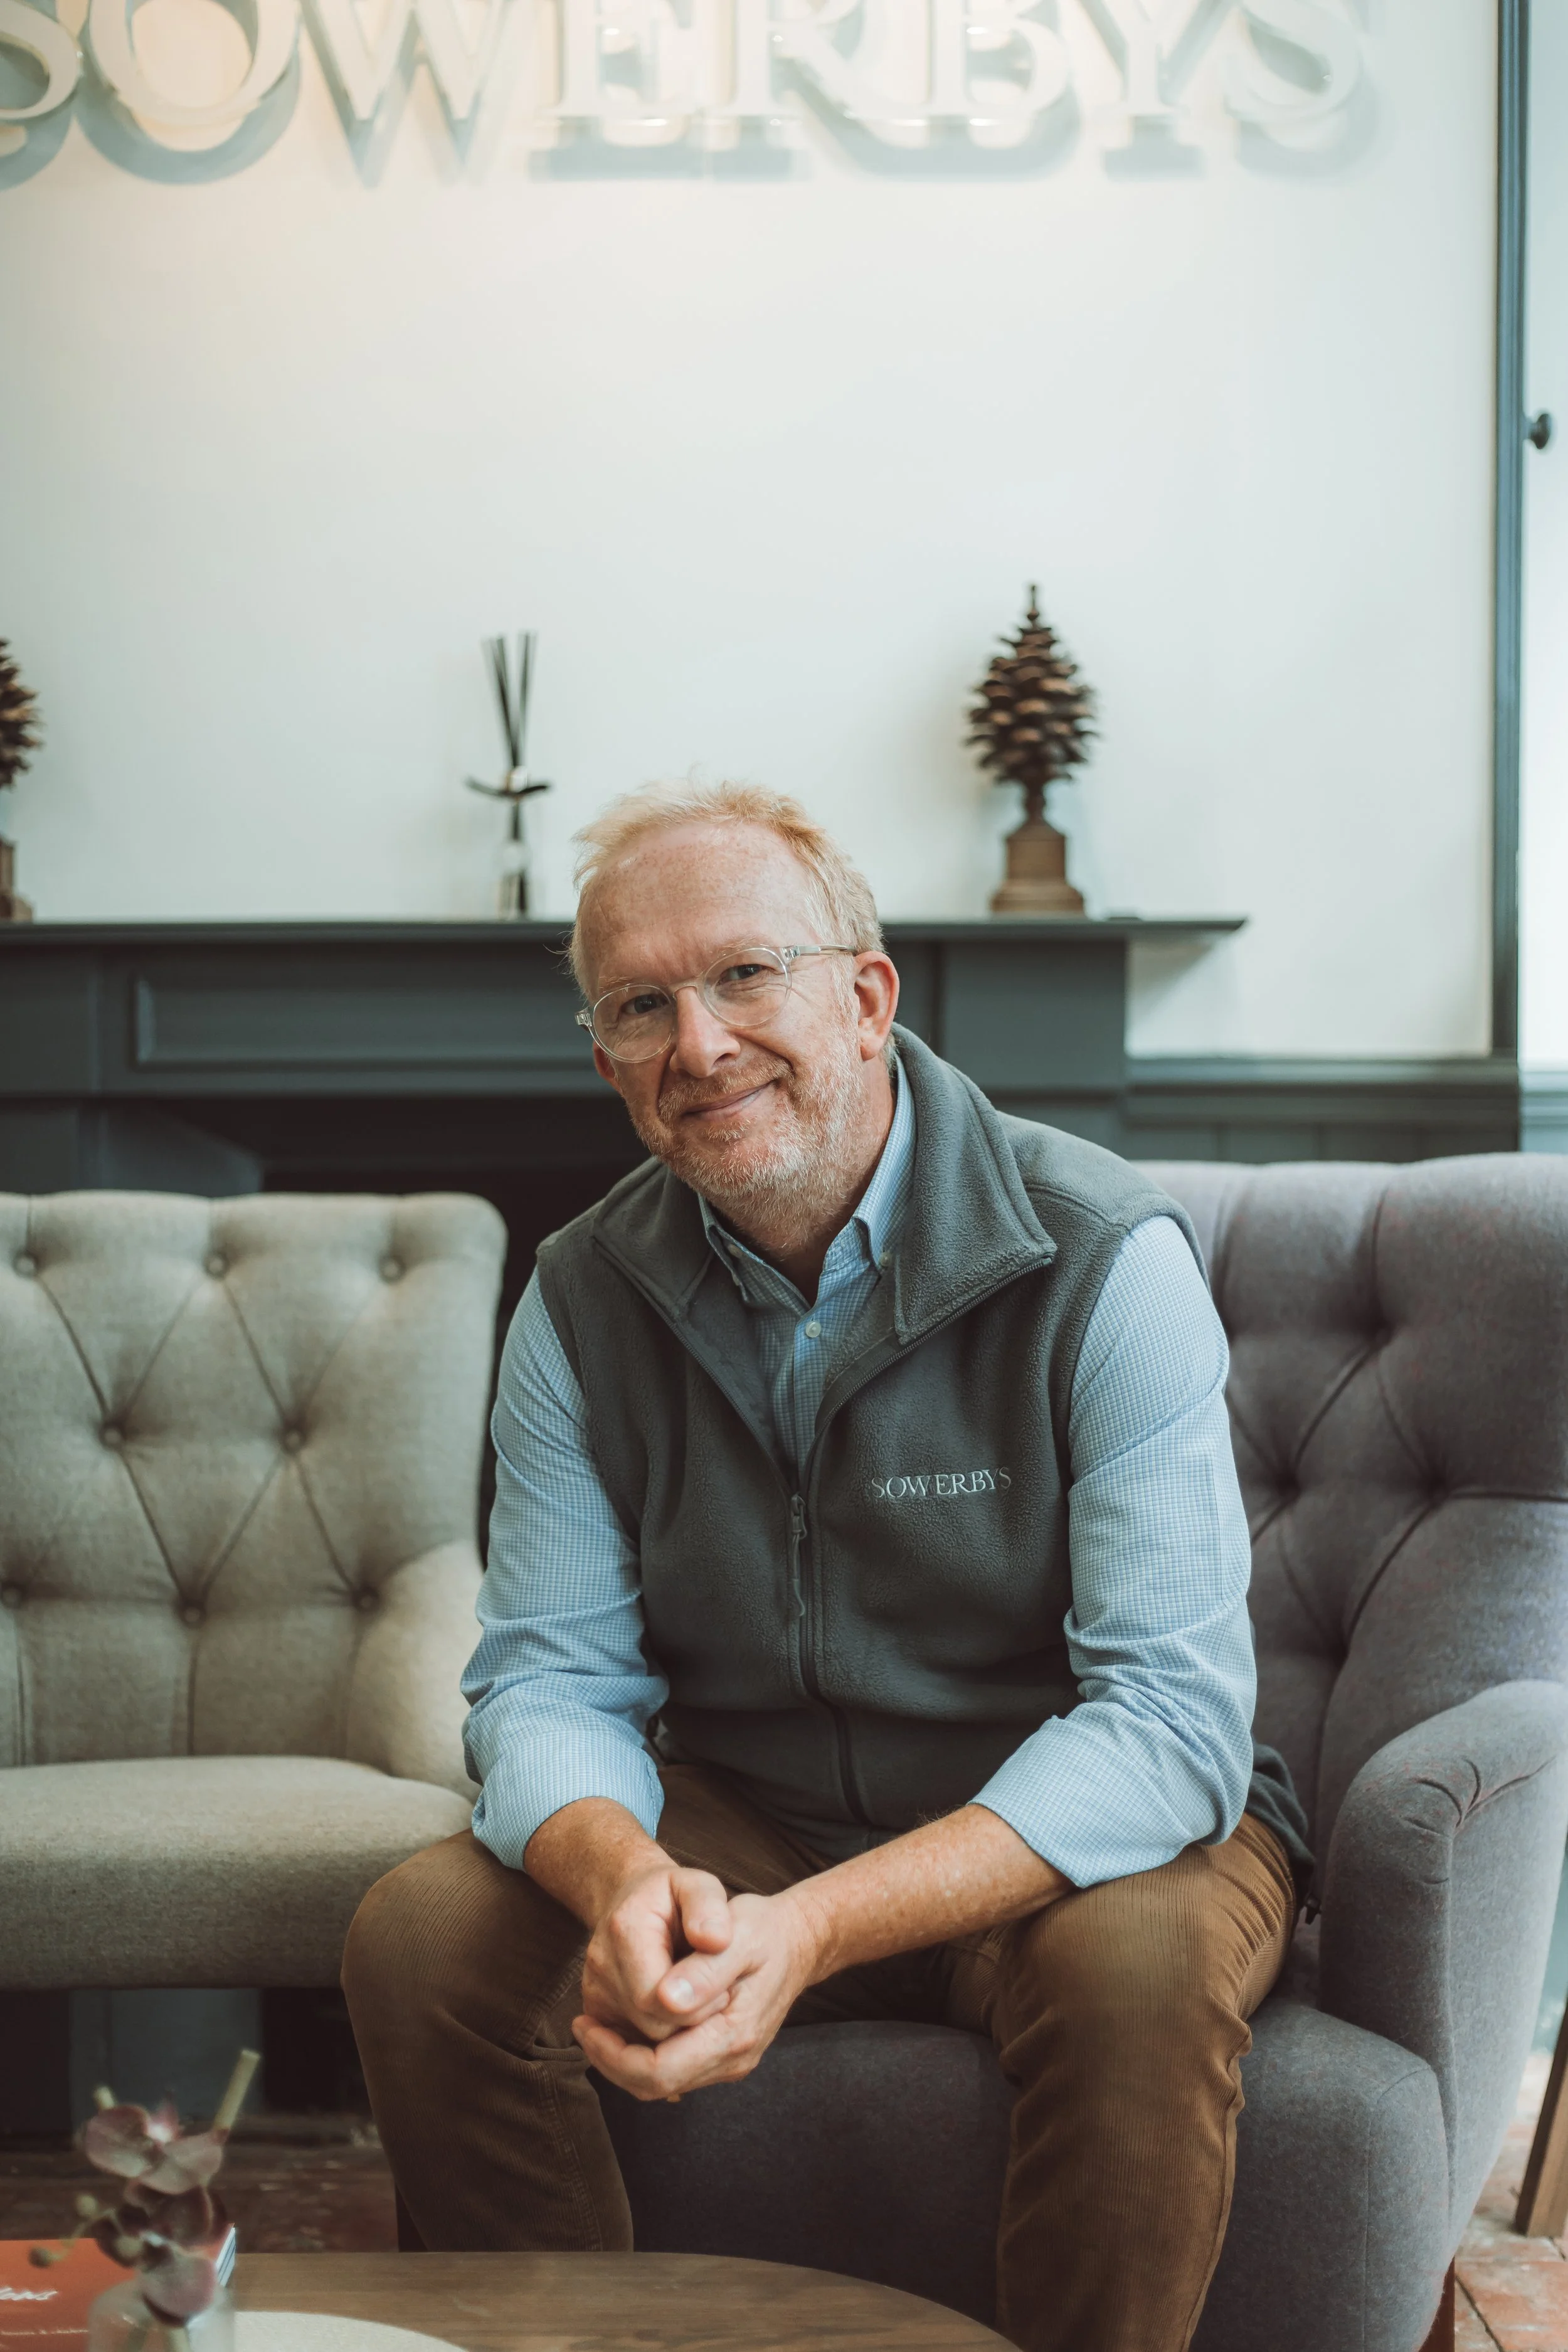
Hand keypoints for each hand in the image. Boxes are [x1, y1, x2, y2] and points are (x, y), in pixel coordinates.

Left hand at [574, 1888, 818, 2099]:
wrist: (795, 1940)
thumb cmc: (763, 1929)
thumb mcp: (739, 1932)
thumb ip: (705, 1968)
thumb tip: (666, 1999)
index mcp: (734, 2033)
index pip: (660, 2068)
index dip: (615, 2052)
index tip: (585, 2020)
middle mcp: (733, 2059)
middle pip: (654, 2084)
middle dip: (611, 2059)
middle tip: (581, 2026)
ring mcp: (729, 2062)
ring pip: (661, 2083)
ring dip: (623, 2059)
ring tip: (594, 2026)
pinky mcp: (721, 2056)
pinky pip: (673, 2070)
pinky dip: (642, 2053)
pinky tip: (624, 2026)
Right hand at [580, 1861, 736, 2045]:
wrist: (635, 1902)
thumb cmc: (676, 1896)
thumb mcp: (699, 1887)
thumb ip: (709, 1908)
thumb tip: (715, 1940)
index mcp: (625, 1930)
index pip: (662, 2000)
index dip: (701, 2006)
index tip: (725, 1987)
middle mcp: (601, 1968)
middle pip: (654, 2029)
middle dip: (693, 2024)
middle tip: (717, 1997)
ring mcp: (595, 1995)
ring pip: (644, 2045)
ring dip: (679, 2035)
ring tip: (699, 2001)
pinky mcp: (599, 2015)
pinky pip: (633, 2050)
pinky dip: (662, 2045)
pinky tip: (681, 2018)